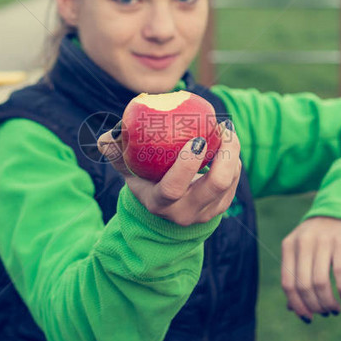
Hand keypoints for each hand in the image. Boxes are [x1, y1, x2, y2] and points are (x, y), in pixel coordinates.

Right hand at [96, 120, 240, 226]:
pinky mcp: (219, 208)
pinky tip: (228, 142)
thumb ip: (116, 153)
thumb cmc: (144, 181)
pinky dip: (234, 160)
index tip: (197, 139)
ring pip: (229, 182)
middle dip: (226, 153)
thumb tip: (105, 139)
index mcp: (159, 204)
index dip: (187, 165)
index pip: (174, 188)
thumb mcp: (128, 171)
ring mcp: (205, 213)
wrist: (165, 211)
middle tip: (223, 128)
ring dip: (233, 153)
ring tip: (226, 130)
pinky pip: (234, 182)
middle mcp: (184, 213)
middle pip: (216, 185)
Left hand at [280, 216, 340, 321]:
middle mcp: (303, 243)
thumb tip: (292, 308)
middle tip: (325, 313)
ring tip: (335, 309)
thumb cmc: (319, 239)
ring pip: (321, 282)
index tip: (308, 318)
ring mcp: (322, 241)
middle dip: (315, 305)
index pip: (287, 284)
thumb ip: (296, 276)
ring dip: (328, 302)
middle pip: (304, 285)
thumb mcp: (302, 252)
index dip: (297, 305)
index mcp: (288, 246)